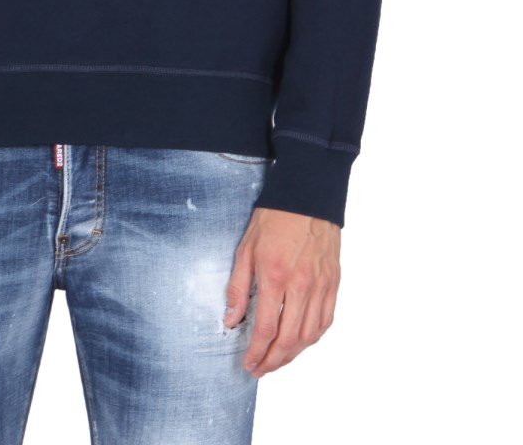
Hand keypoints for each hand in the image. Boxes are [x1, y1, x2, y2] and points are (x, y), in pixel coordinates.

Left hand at [223, 206, 340, 377]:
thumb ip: (239, 287)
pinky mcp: (333, 282)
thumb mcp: (245, 248)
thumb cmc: (273, 218)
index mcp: (276, 276)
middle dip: (273, 361)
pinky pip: (326, 320)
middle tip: (260, 370)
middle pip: (289, 339)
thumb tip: (232, 319)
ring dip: (293, 355)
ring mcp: (321, 285)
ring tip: (278, 361)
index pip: (267, 328)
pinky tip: (301, 342)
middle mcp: (302, 285)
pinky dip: (313, 337)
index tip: (248, 363)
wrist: (307, 195)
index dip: (256, 352)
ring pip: (310, 335)